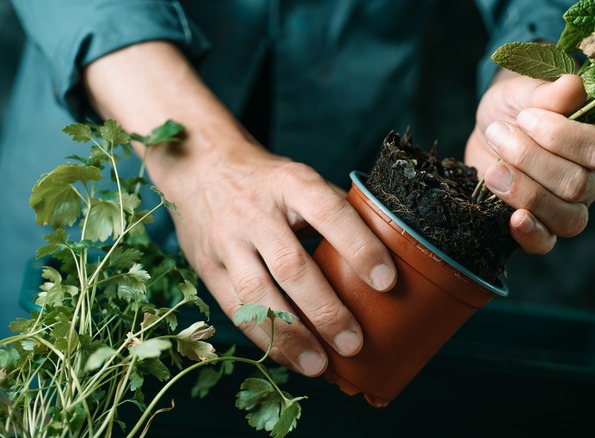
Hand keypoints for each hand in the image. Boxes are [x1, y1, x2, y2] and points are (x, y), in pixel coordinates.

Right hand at [83, 41, 396, 376]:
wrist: (200, 165)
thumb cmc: (268, 181)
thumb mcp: (301, 178)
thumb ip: (336, 211)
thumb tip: (386, 253)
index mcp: (290, 183)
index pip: (329, 212)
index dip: (360, 247)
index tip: (387, 282)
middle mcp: (255, 211)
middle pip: (291, 266)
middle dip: (325, 310)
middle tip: (355, 343)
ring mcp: (226, 240)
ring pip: (258, 295)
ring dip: (291, 336)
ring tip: (320, 366)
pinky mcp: (206, 266)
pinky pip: (235, 309)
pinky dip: (264, 338)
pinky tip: (289, 358)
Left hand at [465, 70, 594, 253]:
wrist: (492, 129)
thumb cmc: (517, 106)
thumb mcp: (524, 91)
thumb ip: (547, 92)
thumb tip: (572, 86)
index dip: (559, 135)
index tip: (524, 117)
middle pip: (578, 185)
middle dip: (530, 159)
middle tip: (499, 134)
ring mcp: (571, 208)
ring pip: (568, 218)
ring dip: (526, 193)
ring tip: (494, 170)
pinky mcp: (542, 227)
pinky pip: (546, 243)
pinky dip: (530, 234)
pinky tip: (513, 219)